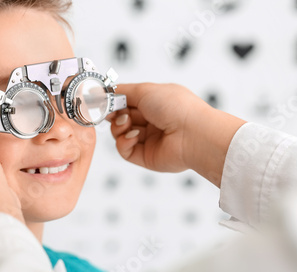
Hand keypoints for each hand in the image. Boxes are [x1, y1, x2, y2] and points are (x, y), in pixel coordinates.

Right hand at [110, 83, 245, 186]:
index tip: (103, 100)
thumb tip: (106, 91)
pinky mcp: (144, 156)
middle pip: (121, 118)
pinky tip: (134, 136)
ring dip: (119, 127)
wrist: (193, 134)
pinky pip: (124, 149)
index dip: (114, 102)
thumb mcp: (145, 90)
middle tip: (110, 112)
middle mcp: (152, 121)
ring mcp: (148, 139)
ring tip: (127, 123)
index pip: (127, 102)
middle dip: (113, 114)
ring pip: (120, 134)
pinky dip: (124, 142)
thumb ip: (122, 91)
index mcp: (155, 103)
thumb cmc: (177, 108)